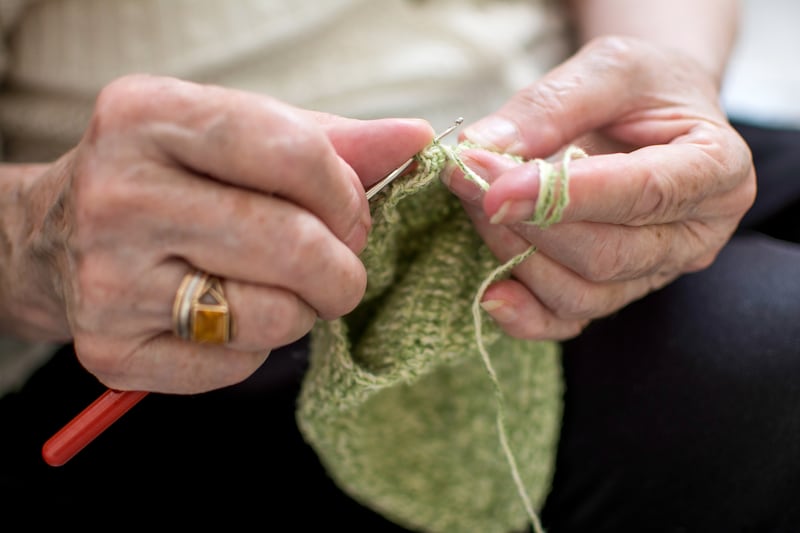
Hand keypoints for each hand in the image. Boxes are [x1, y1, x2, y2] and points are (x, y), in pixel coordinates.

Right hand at [18, 74, 432, 392]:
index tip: (350, 213)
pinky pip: (234, 363)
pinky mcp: (111, 350)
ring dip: (302, 309)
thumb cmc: (172, 177)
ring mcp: (108, 278)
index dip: (345, 194)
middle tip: (337, 267)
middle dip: (342, 267)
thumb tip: (418, 141)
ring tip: (279, 288)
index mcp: (149, 116)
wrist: (55, 237)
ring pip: (271, 314)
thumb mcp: (239, 139)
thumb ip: (333, 142)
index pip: (293, 153)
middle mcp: (118, 194)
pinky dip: (254, 346)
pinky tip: (226, 315)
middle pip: (291, 243)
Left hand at [443, 36, 755, 339]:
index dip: (564, 195)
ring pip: (582, 293)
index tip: (496, 187)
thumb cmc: (642, 88)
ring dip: (515, 254)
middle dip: (527, 221)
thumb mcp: (609, 68)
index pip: (643, 194)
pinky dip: (525, 315)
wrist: (649, 115)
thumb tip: (483, 147)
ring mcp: (654, 273)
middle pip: (606, 254)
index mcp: (717, 170)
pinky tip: (490, 291)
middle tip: (468, 177)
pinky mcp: (615, 292)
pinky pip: (569, 321)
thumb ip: (552, 105)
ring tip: (473, 203)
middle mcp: (695, 235)